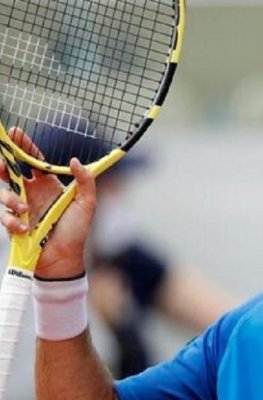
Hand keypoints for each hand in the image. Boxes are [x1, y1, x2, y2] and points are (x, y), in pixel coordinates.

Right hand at [0, 129, 96, 277]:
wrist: (64, 260)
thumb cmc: (76, 231)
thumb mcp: (87, 204)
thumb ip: (85, 182)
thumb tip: (75, 160)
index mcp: (49, 185)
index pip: (34, 161)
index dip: (24, 146)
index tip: (15, 133)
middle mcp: (33, 193)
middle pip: (11, 171)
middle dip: (4, 165)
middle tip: (3, 164)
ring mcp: (22, 208)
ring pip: (4, 193)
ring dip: (11, 200)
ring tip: (24, 210)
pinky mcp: (14, 224)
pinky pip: (5, 217)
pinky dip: (12, 221)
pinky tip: (24, 228)